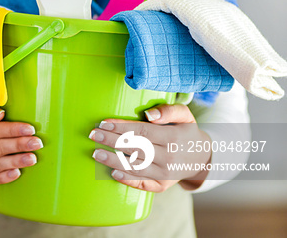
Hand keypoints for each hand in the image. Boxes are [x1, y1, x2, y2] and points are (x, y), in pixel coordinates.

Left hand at [89, 104, 210, 192]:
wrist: (202, 158)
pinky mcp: (162, 185)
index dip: (121, 127)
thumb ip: (168, 110)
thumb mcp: (185, 116)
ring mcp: (166, 174)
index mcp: (173, 137)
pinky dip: (127, 180)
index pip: (142, 132)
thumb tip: (149, 114)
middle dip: (112, 141)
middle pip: (135, 148)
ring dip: (113, 161)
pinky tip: (113, 173)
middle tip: (93, 135)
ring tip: (96, 153)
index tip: (103, 123)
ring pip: (136, 167)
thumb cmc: (187, 133)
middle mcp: (169, 157)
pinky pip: (143, 184)